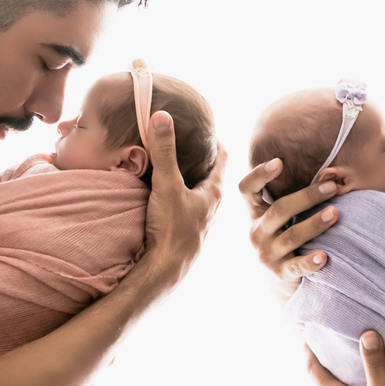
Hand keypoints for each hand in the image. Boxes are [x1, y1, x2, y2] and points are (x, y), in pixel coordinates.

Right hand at [142, 111, 226, 287]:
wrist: (164, 269)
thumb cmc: (172, 229)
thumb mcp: (167, 184)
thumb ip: (164, 151)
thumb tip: (161, 116)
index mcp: (214, 191)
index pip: (223, 157)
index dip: (215, 138)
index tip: (206, 124)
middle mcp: (210, 204)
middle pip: (210, 172)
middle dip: (201, 154)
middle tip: (187, 135)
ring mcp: (197, 218)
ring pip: (196, 189)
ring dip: (189, 174)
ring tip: (174, 158)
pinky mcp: (183, 228)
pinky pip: (183, 202)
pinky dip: (177, 190)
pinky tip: (163, 188)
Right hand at [238, 158, 338, 301]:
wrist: (281, 279)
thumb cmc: (286, 236)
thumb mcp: (282, 217)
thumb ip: (294, 196)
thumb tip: (329, 173)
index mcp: (255, 213)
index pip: (247, 190)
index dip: (259, 175)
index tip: (279, 161)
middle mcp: (256, 232)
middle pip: (279, 210)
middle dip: (307, 196)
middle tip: (331, 187)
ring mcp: (267, 254)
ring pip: (292, 236)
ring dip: (315, 223)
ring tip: (335, 213)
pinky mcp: (280, 273)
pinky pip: (296, 266)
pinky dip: (310, 262)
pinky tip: (324, 256)